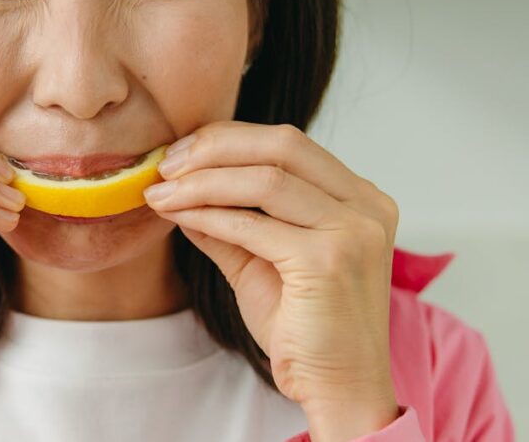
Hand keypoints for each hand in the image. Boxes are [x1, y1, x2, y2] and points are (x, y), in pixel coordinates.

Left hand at [143, 121, 400, 440]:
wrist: (338, 388)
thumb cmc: (306, 330)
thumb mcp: (259, 262)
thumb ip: (227, 223)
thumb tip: (178, 190)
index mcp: (359, 198)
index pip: (288, 143)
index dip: (228, 139)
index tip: (181, 152)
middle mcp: (366, 206)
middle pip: (281, 145)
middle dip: (214, 148)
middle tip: (167, 164)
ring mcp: (353, 231)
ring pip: (264, 179)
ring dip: (202, 182)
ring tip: (162, 192)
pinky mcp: (329, 260)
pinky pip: (253, 224)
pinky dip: (209, 216)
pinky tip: (179, 217)